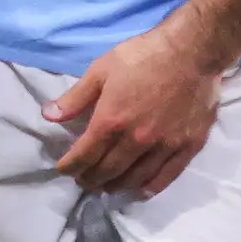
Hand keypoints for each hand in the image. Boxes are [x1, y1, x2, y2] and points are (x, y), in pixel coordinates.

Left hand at [47, 15, 225, 197]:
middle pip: (108, 170)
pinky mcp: (188, 146)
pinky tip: (141, 190)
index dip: (71, 166)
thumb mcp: (100, 70)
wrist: (192, 51)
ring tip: (107, 187)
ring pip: (136, 177)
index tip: (64, 169)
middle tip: (83, 181)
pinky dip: (150, 187)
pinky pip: (167, 175)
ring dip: (117, 185)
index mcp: (111, 121)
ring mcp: (164, 146)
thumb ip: (75, 97)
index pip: (85, 155)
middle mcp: (136, 140)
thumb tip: (48, 116)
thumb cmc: (143, 56)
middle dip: (91, 179)